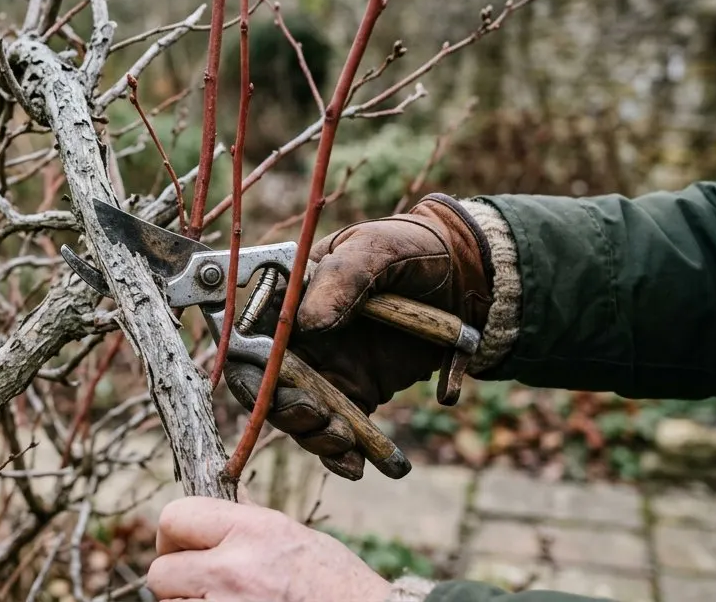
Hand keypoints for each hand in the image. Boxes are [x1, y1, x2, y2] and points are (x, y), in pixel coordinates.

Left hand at [146, 496, 390, 600]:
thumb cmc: (339, 586)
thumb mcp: (292, 537)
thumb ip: (245, 523)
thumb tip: (215, 503)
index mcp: (252, 531)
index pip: (175, 517)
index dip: (173, 535)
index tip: (182, 548)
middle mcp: (233, 569)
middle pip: (161, 571)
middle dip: (177, 579)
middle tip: (201, 584)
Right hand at [224, 193, 492, 478]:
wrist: (467, 280)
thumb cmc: (412, 250)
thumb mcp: (378, 249)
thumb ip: (343, 278)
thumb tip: (306, 322)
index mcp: (288, 296)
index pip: (248, 335)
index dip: (249, 364)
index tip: (274, 385)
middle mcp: (297, 337)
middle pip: (266, 385)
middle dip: (284, 410)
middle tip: (317, 416)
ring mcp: (324, 369)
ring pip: (298, 416)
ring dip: (314, 436)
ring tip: (345, 440)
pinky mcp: (355, 396)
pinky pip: (337, 432)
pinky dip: (342, 455)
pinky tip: (358, 466)